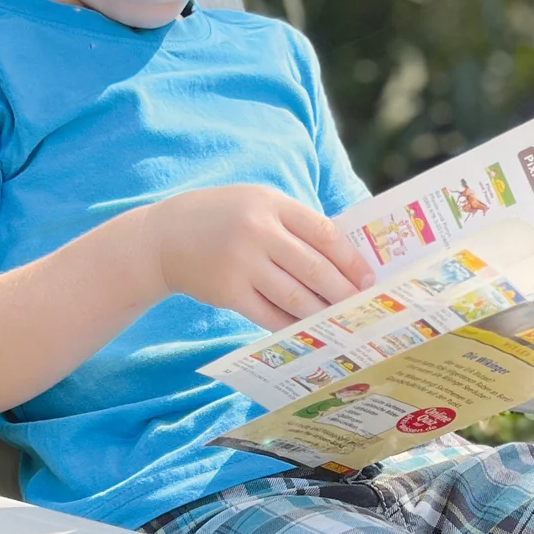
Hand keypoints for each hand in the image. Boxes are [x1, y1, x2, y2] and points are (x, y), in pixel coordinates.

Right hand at [145, 185, 372, 328]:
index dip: (350, 259)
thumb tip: (343, 260)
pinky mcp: (228, 292)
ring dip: (322, 312)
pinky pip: (269, 315)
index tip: (368, 279)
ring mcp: (241, 264)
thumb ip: (295, 224)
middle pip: (314, 268)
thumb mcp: (257, 204)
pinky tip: (308, 329)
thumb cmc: (223, 219)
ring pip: (295, 296)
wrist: (164, 237)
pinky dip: (292, 324)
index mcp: (271, 204)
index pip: (323, 233)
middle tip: (362, 307)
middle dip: (343, 291)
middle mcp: (257, 232)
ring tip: (341, 322)